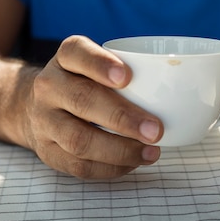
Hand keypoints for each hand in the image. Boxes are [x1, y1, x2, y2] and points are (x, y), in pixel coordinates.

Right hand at [24, 35, 162, 178]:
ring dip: (120, 150)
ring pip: (79, 140)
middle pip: (82, 100)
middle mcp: (49, 86)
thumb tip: (183, 91)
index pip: (76, 53)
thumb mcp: (97, 66)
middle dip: (122, 117)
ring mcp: (44, 121)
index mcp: (65, 58)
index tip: (127, 77)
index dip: (100, 64)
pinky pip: (79, 165)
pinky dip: (110, 168)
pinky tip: (132, 163)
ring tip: (151, 152)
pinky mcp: (48, 151)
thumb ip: (129, 72)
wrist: (36, 108)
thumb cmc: (84, 84)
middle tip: (156, 130)